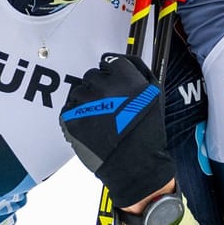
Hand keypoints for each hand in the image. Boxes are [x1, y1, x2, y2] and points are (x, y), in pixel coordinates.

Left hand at [58, 54, 173, 209]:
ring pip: (78, 91)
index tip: (113, 84)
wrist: (135, 164)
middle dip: (98, 87)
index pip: (108, 61)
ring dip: (86, 101)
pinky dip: (76, 115)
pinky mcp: (71, 119)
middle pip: (91, 76)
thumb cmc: (147, 132)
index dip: (111, 73)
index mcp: (125, 78)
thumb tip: (120, 60)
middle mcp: (104, 87)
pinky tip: (90, 126)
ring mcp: (85, 103)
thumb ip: (139, 71)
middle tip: (108, 105)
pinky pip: (68, 108)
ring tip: (100, 119)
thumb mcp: (155, 95)